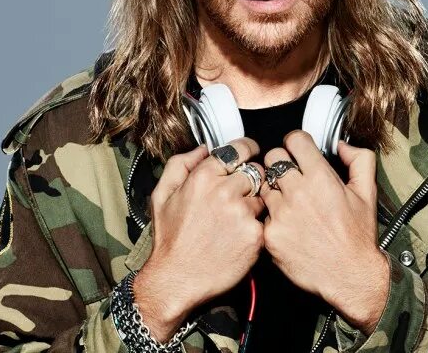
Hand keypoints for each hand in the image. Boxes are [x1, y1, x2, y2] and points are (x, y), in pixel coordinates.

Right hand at [135, 138, 265, 336]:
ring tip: (236, 219)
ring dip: (254, 203)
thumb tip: (203, 149)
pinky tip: (240, 235)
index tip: (249, 152)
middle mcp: (224, 192)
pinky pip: (265, 220)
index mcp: (203, 178)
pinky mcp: (255, 235)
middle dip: (250, 179)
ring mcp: (242, 213)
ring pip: (263, 196)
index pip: (238, 149)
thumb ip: (180, 164)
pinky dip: (256, 225)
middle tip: (239, 194)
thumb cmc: (170, 240)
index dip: (247, 149)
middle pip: (255, 171)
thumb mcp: (161, 195)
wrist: (178, 279)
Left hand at [259, 131, 389, 332]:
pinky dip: (271, 216)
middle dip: (281, 162)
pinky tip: (286, 223)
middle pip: (272, 158)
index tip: (298, 150)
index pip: (294, 140)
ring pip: (264, 185)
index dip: (297, 143)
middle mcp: (298, 193)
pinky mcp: (270, 235)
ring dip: (274, 189)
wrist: (349, 276)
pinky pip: (262, 214)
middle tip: (290, 175)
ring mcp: (281, 214)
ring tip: (289, 202)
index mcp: (321, 178)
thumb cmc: (358, 236)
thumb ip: (360, 159)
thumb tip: (342, 144)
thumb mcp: (367, 193)